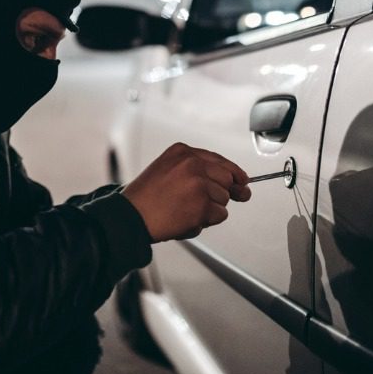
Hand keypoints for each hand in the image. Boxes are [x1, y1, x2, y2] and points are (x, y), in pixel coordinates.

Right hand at [121, 143, 251, 242]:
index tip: (242, 181)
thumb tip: (237, 185)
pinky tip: (185, 219)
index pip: (219, 160)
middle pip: (227, 179)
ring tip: (183, 211)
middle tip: (203, 204)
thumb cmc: (146, 199)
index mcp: (182, 152)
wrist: (130, 217)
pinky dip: (206, 221)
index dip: (233, 172)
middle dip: (222, 194)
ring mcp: (198, 184)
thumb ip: (197, 171)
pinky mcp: (201, 205)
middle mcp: (192, 163)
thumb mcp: (167, 170)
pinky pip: (219, 215)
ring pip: (224, 199)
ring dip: (209, 210)